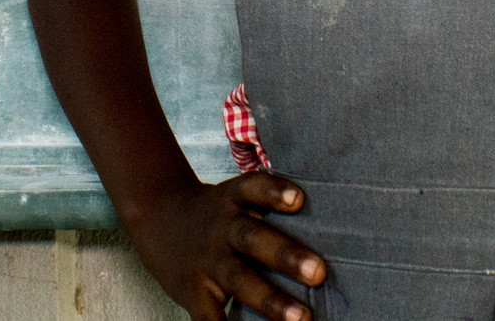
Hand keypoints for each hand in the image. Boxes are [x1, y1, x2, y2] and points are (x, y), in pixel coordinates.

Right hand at [124, 170, 328, 320]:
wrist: (158, 221)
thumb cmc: (219, 214)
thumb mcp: (237, 197)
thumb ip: (271, 206)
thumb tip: (336, 225)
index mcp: (233, 199)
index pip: (253, 188)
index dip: (274, 192)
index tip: (299, 199)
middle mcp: (220, 228)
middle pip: (252, 238)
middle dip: (285, 256)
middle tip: (319, 272)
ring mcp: (206, 261)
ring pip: (239, 279)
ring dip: (270, 300)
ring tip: (302, 319)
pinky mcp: (193, 292)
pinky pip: (209, 317)